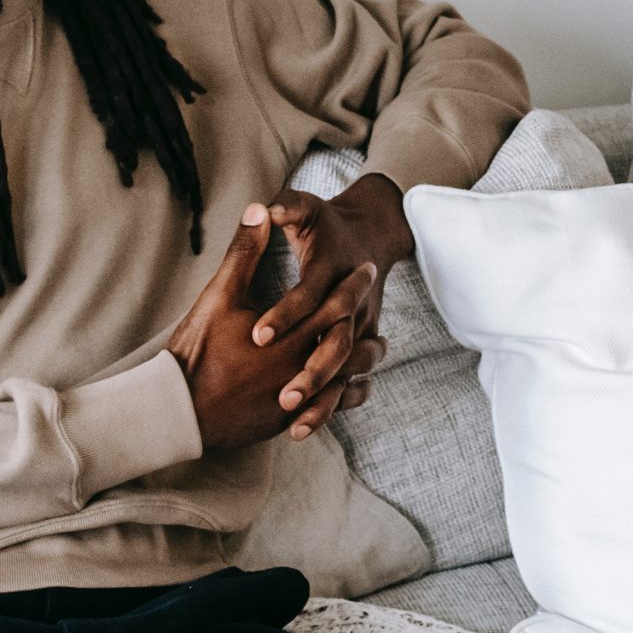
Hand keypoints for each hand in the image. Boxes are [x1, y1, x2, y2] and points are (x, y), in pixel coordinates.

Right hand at [163, 205, 387, 452]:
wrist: (178, 411)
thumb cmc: (197, 351)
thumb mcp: (219, 296)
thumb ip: (244, 253)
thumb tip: (260, 209)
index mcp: (290, 335)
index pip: (335, 303)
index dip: (354, 283)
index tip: (368, 267)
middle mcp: (301, 367)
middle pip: (348, 340)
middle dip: (364, 317)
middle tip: (377, 307)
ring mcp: (297, 398)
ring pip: (347, 379)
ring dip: (365, 360)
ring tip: (378, 346)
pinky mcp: (287, 420)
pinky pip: (331, 409)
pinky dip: (348, 397)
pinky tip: (355, 388)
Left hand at [253, 176, 414, 436]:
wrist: (374, 233)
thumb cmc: (329, 224)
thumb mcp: (307, 209)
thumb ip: (285, 208)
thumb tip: (262, 204)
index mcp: (331, 274)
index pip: (309, 297)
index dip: (285, 315)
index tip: (258, 334)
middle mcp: (350, 306)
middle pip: (334, 345)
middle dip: (310, 373)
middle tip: (283, 397)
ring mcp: (358, 330)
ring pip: (345, 373)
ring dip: (323, 399)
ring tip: (295, 423)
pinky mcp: (359, 347)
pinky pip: (353, 384)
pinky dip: (334, 406)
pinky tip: (305, 427)